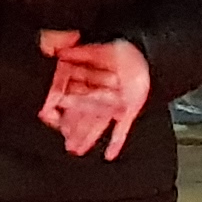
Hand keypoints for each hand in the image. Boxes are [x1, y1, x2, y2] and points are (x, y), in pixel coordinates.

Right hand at [34, 29, 151, 159]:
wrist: (148, 51)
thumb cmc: (122, 47)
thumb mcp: (95, 49)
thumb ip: (78, 53)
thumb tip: (60, 54)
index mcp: (90, 80)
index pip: (73, 99)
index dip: (63, 111)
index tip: (54, 121)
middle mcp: (101, 93)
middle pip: (84, 115)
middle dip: (74, 130)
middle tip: (66, 143)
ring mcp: (114, 103)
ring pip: (98, 124)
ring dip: (88, 138)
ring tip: (77, 149)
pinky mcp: (129, 109)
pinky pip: (122, 128)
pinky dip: (116, 142)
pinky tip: (109, 154)